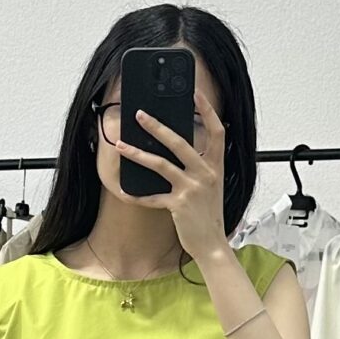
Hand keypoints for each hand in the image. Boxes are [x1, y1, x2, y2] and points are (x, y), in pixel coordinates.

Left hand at [115, 87, 226, 261]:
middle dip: (157, 127)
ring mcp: (192, 188)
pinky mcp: (179, 204)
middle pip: (180, 142)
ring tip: (122, 146)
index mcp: (216, 166)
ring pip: (161, 165)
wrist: (213, 244)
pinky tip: (124, 191)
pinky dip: (137, 195)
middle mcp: (206, 174)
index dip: (207, 110)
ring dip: (138, 154)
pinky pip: (152, 197)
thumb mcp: (211, 186)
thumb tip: (181, 149)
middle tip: (140, 115)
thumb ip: (201, 166)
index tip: (195, 94)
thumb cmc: (209, 215)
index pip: (217, 132)